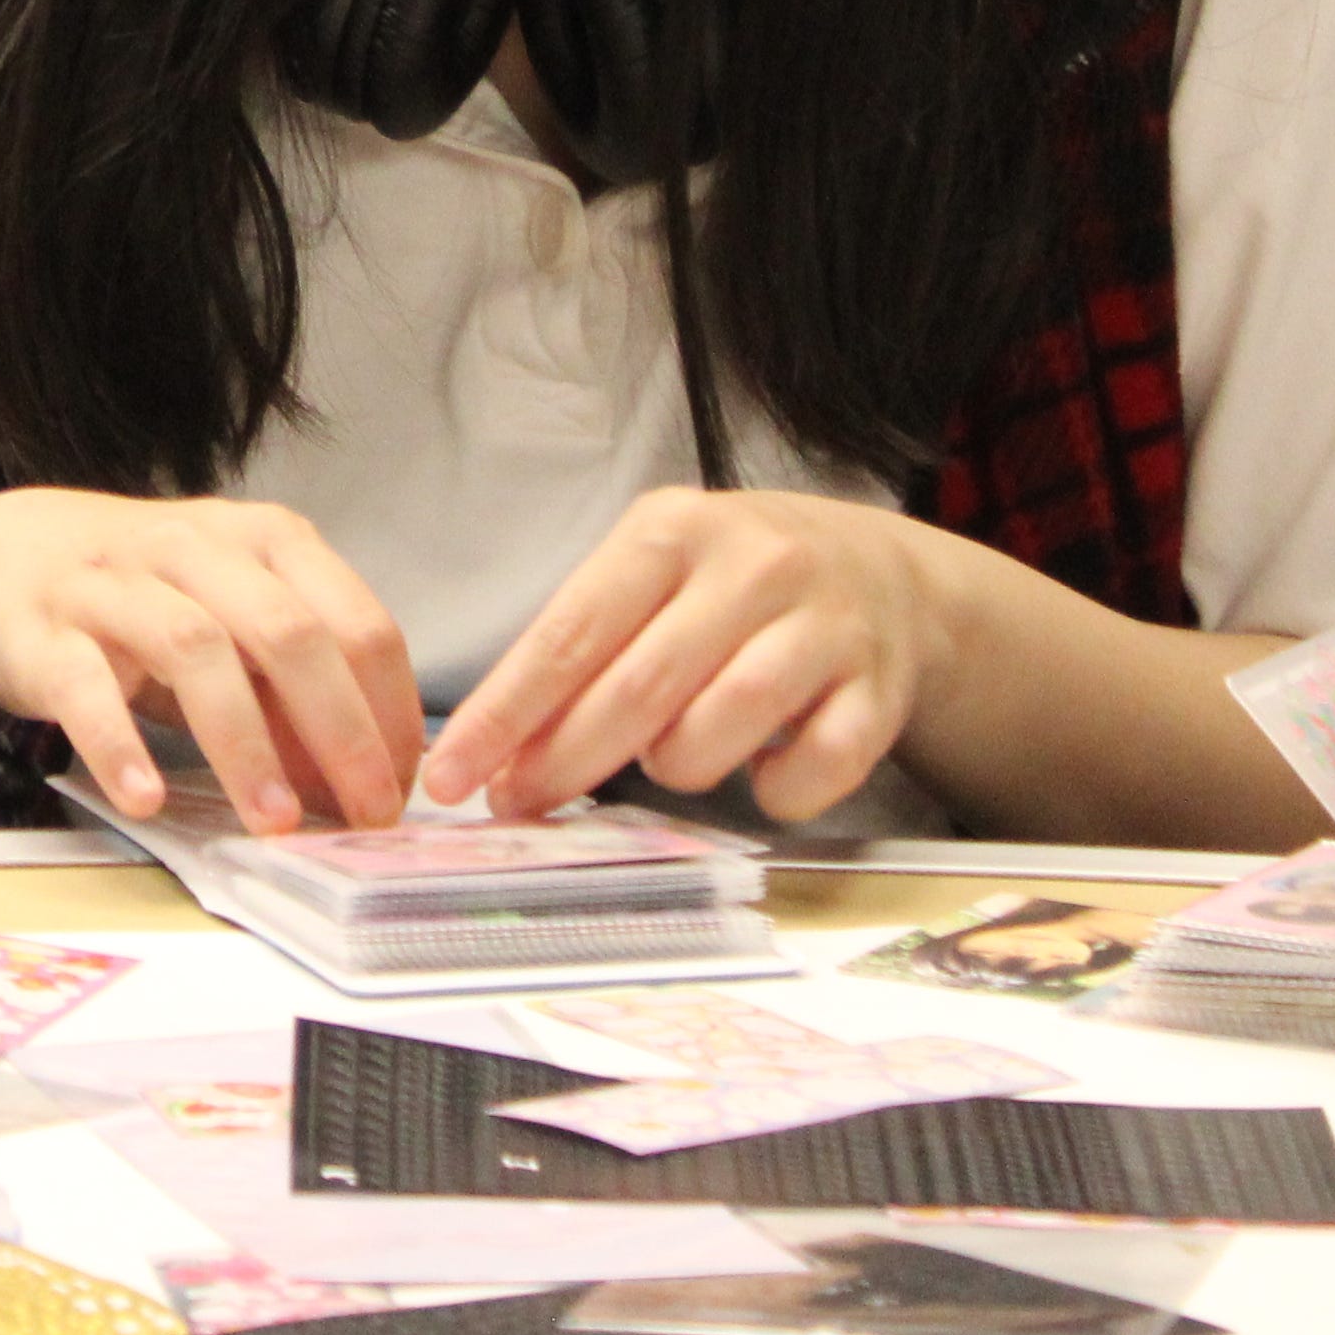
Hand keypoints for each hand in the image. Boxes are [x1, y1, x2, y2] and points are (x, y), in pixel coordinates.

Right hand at [0, 489, 427, 830]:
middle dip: (339, 728)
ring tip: (273, 821)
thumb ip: (293, 691)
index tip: (399, 787)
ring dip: (244, 742)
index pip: (354, 620)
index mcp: (263, 541)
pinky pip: (84, 686)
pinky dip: (119, 744)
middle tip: (364, 813)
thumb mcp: (234, 623)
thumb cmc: (146, 597)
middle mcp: (193, 548)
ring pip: (194, 648)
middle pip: (286, 630)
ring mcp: (113, 584)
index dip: (388, 710)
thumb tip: (359, 783)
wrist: (1, 556)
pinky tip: (147, 798)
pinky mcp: (42, 632)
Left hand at [416, 488, 953, 824]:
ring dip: (676, 766)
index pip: (571, 632)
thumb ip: (581, 654)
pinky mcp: (879, 690)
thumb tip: (497, 755)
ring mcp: (825, 627)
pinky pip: (815, 771)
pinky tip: (761, 773)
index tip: (453, 775)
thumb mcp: (649, 580)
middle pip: (639, 688)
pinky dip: (774, 793)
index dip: (506, 712)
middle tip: (521, 804)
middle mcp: (754, 567)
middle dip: (566, 760)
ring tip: (669, 756)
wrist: (881, 574)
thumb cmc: (731, 585)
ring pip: (722, 728)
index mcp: (673, 530)